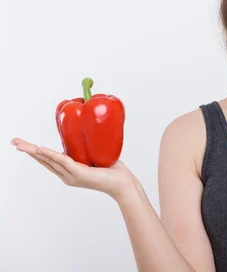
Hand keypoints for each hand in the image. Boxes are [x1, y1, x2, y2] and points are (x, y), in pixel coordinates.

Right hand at [11, 137, 137, 199]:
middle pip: (43, 160)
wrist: (122, 183)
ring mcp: (72, 175)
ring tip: (20, 145)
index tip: (24, 144)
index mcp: (69, 171)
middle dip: (28, 151)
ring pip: (49, 160)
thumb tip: (90, 132)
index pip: (49, 160)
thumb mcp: (97, 156)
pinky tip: (40, 150)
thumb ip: (90, 148)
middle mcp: (67, 175)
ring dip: (34, 151)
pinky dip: (50, 155)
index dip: (35, 152)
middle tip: (14, 142)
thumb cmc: (113, 171)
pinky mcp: (80, 173)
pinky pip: (62, 161)